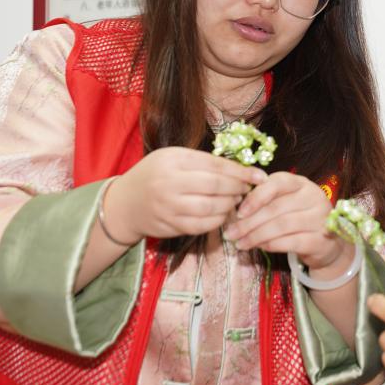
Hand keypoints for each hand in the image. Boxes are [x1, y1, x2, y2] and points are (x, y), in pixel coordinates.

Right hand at [106, 146, 266, 241]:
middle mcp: (169, 183)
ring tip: (235, 200)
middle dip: (238, 189)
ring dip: (230, 205)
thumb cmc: (156, 174)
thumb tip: (241, 169)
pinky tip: (222, 214)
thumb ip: (203, 162)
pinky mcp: (170, 226)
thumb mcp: (174, 158)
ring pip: (211, 209)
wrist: (125, 203)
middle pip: (215, 187)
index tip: (259, 175)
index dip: (241, 172)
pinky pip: (202, 226)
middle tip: (247, 189)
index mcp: (173, 160)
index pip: (215, 165)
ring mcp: (168, 207)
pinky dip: (218, 221)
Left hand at [222, 172, 342, 270]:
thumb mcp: (284, 204)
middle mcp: (314, 197)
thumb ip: (265, 203)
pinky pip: (292, 242)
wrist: (327, 244)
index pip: (277, 183)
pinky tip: (261, 248)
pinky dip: (272, 245)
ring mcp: (321, 218)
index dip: (255, 197)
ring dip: (256, 236)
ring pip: (282, 225)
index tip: (238, 212)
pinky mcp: (322, 239)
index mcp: (302, 184)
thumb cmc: (298, 220)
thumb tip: (234, 212)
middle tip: (231, 234)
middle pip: (276, 208)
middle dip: (249, 222)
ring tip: (241, 244)